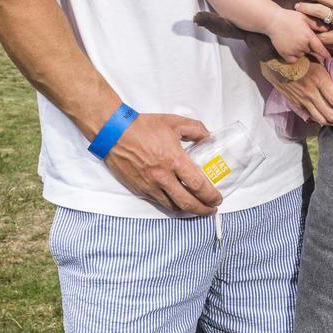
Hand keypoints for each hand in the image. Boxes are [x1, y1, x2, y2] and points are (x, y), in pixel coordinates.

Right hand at [105, 113, 221, 214]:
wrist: (115, 133)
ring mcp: (150, 185)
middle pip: (187, 202)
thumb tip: (209, 137)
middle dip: (203, 209)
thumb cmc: (144, 127)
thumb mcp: (174, 122)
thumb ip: (196, 129)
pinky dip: (171, 206)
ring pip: (172, 206)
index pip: (198, 185)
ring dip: (187, 210)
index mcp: (174, 160)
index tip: (217, 198)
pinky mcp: (140, 189)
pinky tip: (177, 203)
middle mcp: (163, 177)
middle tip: (211, 209)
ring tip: (197, 208)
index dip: (210, 195)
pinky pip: (159, 202)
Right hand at [260, 61, 332, 125]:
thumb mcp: (315, 56)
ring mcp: (302, 99)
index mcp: (318, 79)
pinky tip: (328, 119)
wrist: (273, 59)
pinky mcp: (295, 102)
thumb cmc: (297, 53)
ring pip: (321, 118)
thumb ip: (329, 65)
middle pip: (330, 114)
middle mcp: (311, 92)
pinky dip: (321, 120)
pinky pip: (310, 115)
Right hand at [266, 8, 330, 63]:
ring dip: (301, 50)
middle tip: (300, 37)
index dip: (325, 54)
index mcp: (308, 36)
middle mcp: (302, 45)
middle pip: (310, 50)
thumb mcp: (304, 17)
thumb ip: (316, 24)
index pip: (320, 48)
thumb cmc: (289, 17)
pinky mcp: (285, 55)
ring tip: (293, 40)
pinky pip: (293, 59)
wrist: (272, 20)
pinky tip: (290, 47)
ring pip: (302, 54)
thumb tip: (327, 30)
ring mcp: (294, 51)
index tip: (329, 58)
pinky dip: (293, 56)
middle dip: (309, 46)